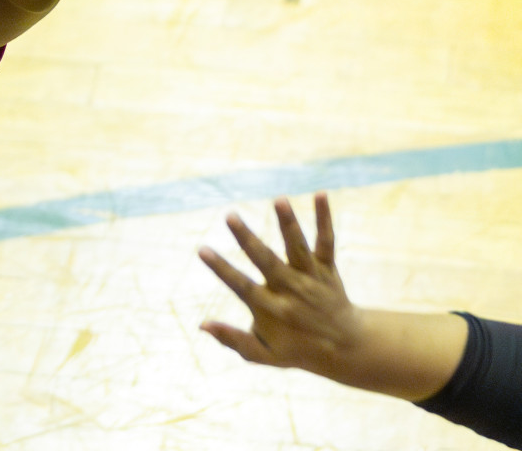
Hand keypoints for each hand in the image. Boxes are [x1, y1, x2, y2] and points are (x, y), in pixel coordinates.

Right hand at [199, 193, 363, 376]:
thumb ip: (233, 339)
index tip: (202, 250)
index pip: (242, 286)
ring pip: (298, 247)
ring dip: (288, 223)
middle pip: (267, 261)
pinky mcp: (327, 268)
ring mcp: (311, 278)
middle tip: (230, 215)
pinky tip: (321, 194)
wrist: (348, 348)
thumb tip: (201, 325)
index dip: (222, 269)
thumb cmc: (298, 350)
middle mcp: (291, 290)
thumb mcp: (263, 354)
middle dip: (247, 238)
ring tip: (279, 199)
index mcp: (272, 309)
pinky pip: (326, 242)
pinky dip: (324, 219)